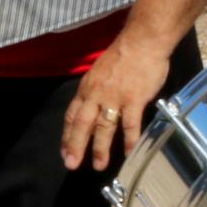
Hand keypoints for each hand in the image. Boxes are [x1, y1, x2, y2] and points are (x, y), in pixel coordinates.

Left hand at [62, 36, 173, 172]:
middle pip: (82, 124)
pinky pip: (130, 123)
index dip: (68, 135)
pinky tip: (128, 152)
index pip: (72, 115)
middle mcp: (96, 95)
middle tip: (71, 165)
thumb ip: (95, 91)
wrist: (142, 41)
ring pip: (103, 126)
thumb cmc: (123, 55)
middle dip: (76, 145)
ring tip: (99, 165)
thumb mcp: (99, 72)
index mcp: (87, 89)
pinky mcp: (133, 99)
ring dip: (100, 148)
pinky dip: (128, 139)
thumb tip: (93, 107)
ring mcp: (115, 97)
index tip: (64, 152)